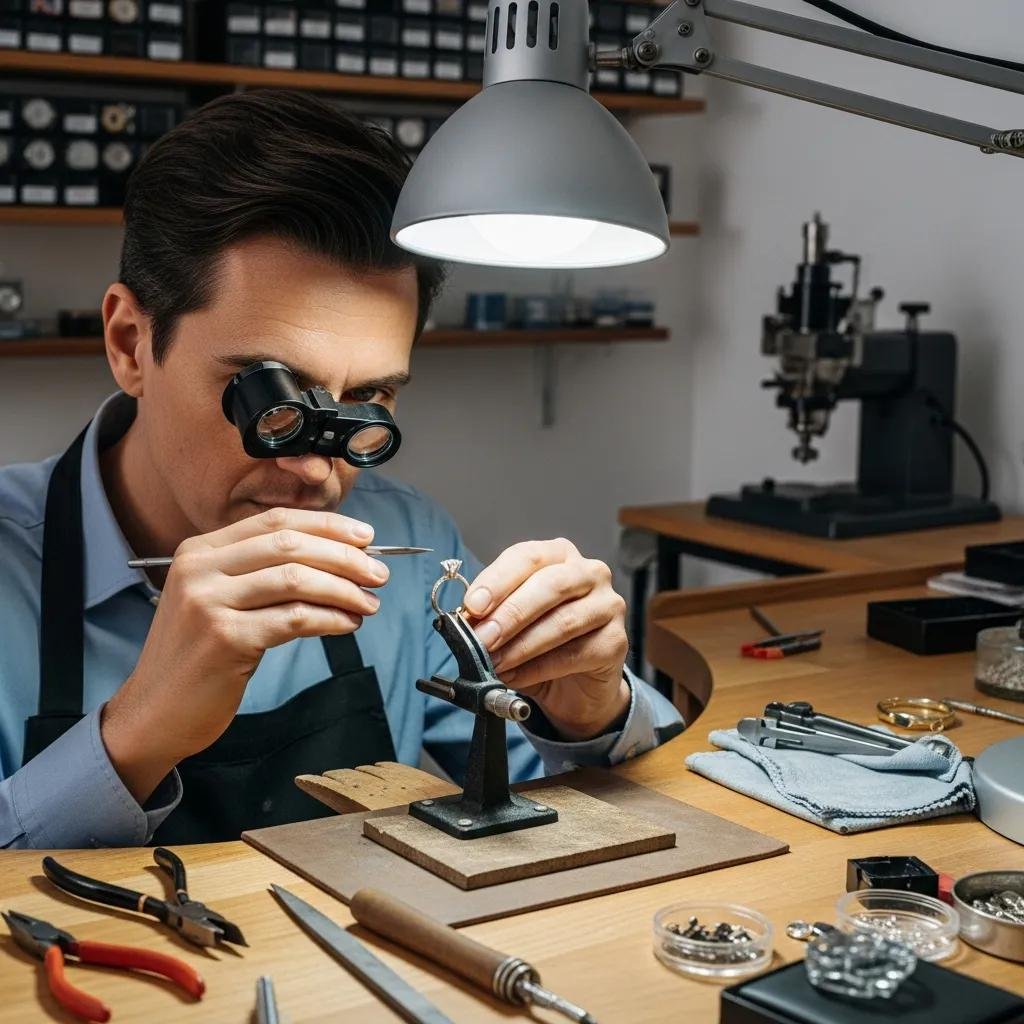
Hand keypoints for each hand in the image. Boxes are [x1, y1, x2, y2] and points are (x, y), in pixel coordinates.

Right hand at [101, 507, 388, 801]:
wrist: (153, 712)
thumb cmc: (197, 657)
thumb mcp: (219, 600)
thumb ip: (264, 574)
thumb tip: (339, 558)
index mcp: (200, 550)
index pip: (276, 521)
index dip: (328, 525)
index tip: (365, 536)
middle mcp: (200, 568)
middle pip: (291, 545)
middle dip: (345, 557)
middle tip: (379, 573)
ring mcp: (209, 603)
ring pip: (297, 578)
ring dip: (344, 589)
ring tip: (369, 603)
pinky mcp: (226, 639)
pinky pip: (295, 619)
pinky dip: (330, 619)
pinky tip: (348, 625)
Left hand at [463, 539, 629, 740]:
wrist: (576, 685)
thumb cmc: (541, 642)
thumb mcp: (511, 623)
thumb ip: (493, 615)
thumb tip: (467, 620)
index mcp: (559, 555)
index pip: (527, 557)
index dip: (497, 581)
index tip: (472, 606)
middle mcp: (589, 572)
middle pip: (549, 586)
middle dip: (510, 614)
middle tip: (482, 638)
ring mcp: (608, 605)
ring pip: (563, 621)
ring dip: (522, 645)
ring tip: (494, 662)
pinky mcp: (616, 641)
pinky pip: (574, 654)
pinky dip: (538, 668)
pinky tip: (515, 676)